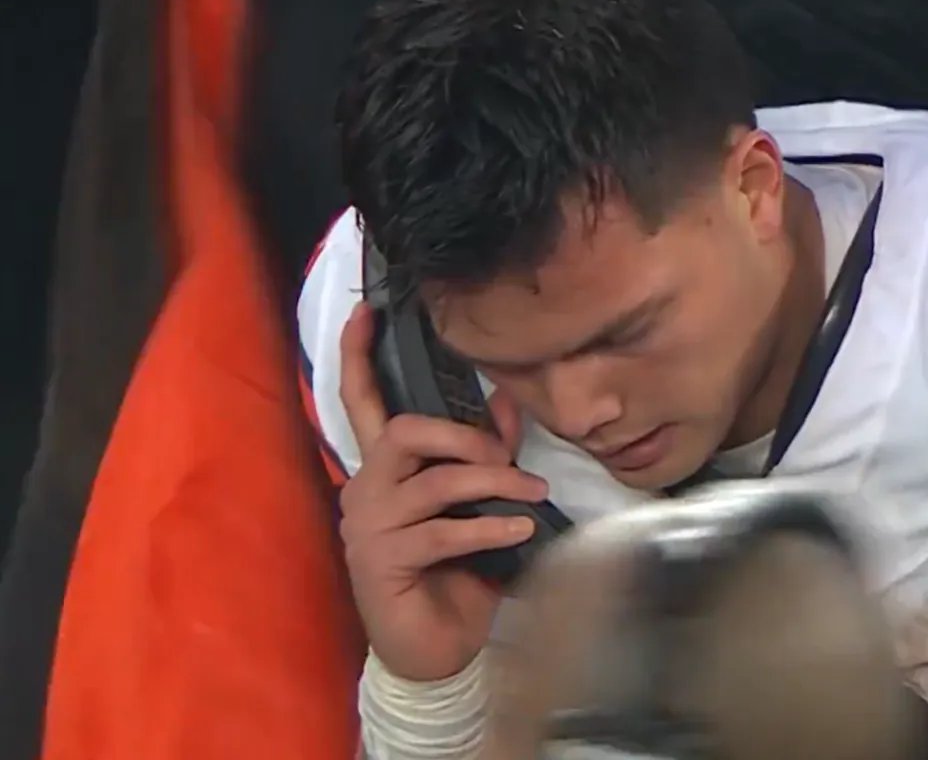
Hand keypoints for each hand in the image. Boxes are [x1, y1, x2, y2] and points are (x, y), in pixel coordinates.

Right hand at [337, 302, 546, 680]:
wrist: (436, 651)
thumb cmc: (455, 573)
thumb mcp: (474, 506)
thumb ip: (485, 453)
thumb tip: (508, 400)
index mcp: (383, 470)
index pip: (359, 402)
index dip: (359, 356)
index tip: (367, 309)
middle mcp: (365, 490)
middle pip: (403, 430)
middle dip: (464, 436)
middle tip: (507, 460)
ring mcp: (369, 527)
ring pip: (435, 481)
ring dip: (495, 484)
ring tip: (535, 496)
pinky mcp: (384, 562)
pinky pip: (444, 530)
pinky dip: (491, 526)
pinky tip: (520, 529)